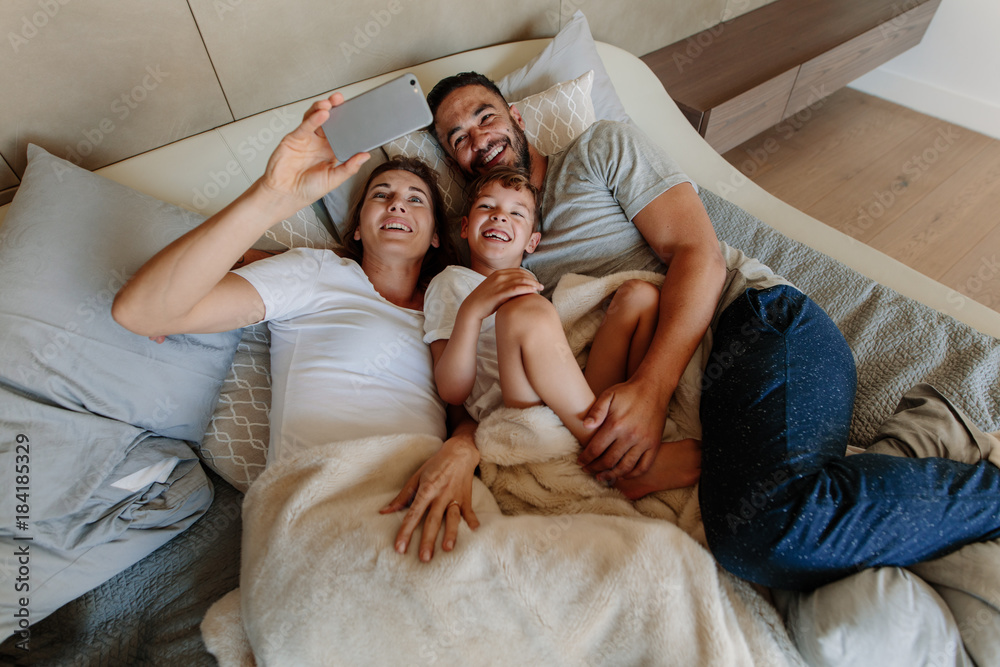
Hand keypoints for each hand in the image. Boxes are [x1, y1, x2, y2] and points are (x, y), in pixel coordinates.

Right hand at [257, 93, 370, 213]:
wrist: (284, 194)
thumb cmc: (307, 189)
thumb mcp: (334, 180)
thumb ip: (349, 167)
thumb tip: (365, 156)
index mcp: (331, 152)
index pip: (343, 133)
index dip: (349, 123)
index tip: (357, 114)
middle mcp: (319, 143)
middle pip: (330, 121)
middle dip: (336, 109)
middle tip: (343, 101)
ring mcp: (307, 139)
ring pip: (316, 118)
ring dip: (323, 109)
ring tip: (330, 104)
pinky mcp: (294, 138)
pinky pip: (305, 125)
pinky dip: (313, 118)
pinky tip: (321, 114)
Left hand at [380, 434, 480, 560]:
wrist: (459, 452)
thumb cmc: (435, 465)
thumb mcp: (416, 477)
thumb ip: (402, 496)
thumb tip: (384, 511)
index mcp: (426, 490)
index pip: (413, 514)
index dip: (405, 531)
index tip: (400, 547)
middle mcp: (440, 495)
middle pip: (432, 520)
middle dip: (427, 540)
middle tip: (424, 558)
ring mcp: (454, 496)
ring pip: (452, 517)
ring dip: (450, 533)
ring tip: (447, 548)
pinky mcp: (466, 497)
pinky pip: (469, 510)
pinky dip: (472, 520)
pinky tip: (474, 530)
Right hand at [461, 268, 542, 321]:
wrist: (472, 307)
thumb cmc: (486, 300)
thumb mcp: (495, 288)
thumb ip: (505, 285)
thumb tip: (518, 287)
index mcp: (498, 273)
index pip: (519, 271)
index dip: (529, 275)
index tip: (536, 282)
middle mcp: (499, 276)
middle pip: (521, 274)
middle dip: (533, 279)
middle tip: (541, 286)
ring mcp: (499, 284)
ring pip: (521, 280)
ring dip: (532, 284)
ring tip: (540, 289)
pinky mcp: (499, 293)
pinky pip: (516, 289)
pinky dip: (526, 289)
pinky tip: (534, 292)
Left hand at [578, 377, 669, 482]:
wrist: (653, 388)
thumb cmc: (627, 392)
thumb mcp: (608, 395)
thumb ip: (596, 411)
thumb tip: (585, 426)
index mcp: (616, 425)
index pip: (596, 449)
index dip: (586, 458)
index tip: (580, 462)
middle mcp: (630, 436)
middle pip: (609, 461)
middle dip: (595, 468)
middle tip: (588, 470)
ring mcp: (644, 442)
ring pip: (625, 467)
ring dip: (611, 475)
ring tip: (601, 477)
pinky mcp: (654, 444)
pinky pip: (643, 466)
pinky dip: (632, 474)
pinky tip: (623, 474)